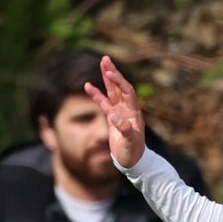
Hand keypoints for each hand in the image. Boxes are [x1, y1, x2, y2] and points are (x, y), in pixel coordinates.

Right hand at [84, 55, 146, 169]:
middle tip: (105, 59)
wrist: (134, 163)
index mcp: (134, 113)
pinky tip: (88, 85)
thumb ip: (124, 130)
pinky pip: (104, 103)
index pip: (127, 92)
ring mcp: (121, 113)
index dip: (118, 82)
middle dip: (113, 73)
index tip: (109, 73)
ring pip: (113, 92)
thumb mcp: (130, 143)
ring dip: (107, 78)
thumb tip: (114, 117)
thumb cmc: (133, 153)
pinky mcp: (113, 118)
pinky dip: (97, 94)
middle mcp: (128, 110)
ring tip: (102, 63)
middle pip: (120, 87)